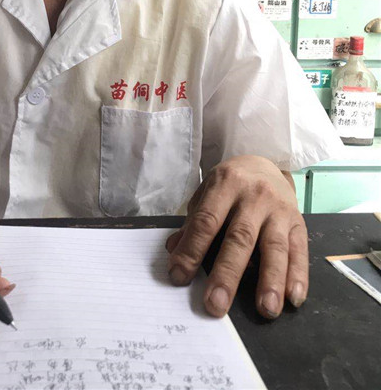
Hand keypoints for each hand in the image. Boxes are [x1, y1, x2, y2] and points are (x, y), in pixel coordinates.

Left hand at [166, 155, 306, 319]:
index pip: (206, 221)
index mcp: (226, 184)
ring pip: (275, 247)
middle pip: (240, 238)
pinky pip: (300, 250)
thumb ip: (193, 221)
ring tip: (266, 309)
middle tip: (216, 304)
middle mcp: (255, 196)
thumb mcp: (207, 192)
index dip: (191, 250)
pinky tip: (293, 298)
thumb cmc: (231, 184)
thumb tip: (173, 250)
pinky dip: (298, 276)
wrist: (266, 164)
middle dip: (227, 274)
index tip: (179, 277)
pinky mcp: (299, 223)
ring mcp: (279, 209)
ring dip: (271, 281)